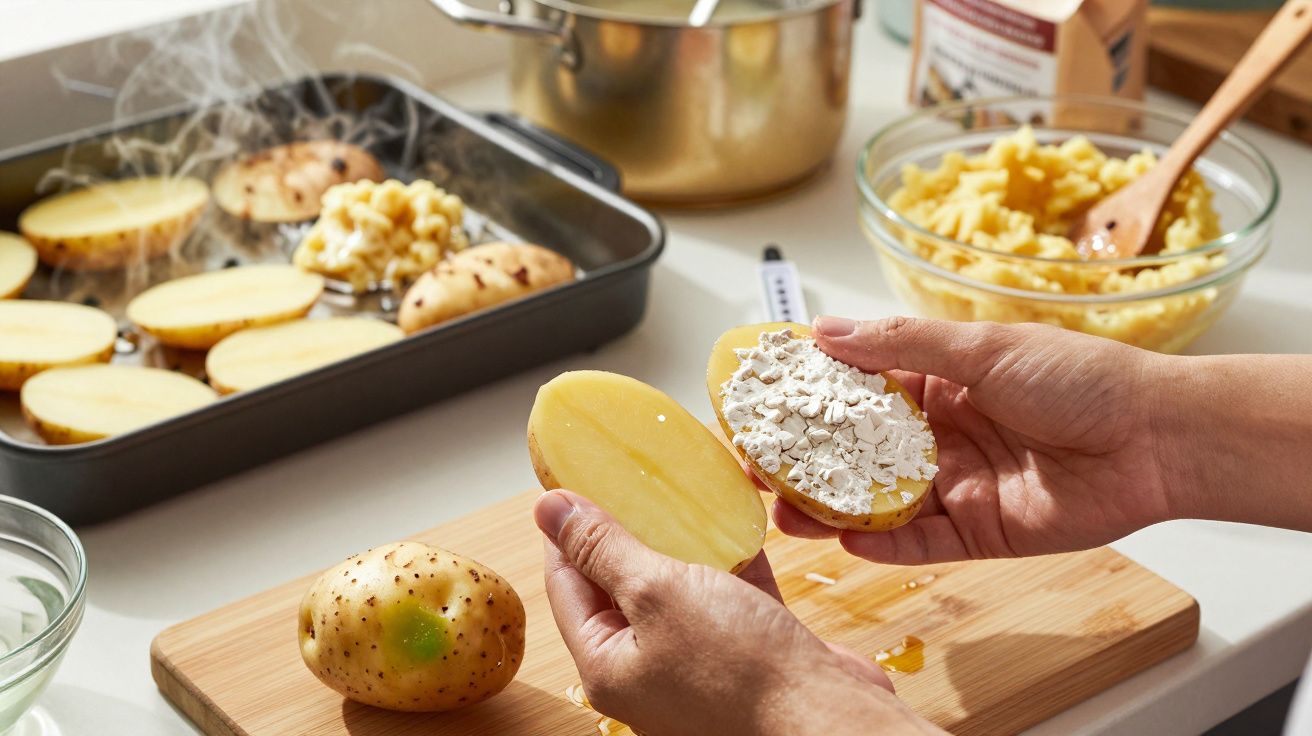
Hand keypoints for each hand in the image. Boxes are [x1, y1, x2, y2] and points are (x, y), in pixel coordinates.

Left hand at [534, 490, 941, 735]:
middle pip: (620, 586)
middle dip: (625, 528)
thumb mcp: (656, 594)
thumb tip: (548, 509)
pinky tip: (734, 520)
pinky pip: (729, 596)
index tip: (570, 479)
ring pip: (678, 589)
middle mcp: (648, 669)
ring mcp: (700, 664)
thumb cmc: (739, 670)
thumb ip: (603, 549)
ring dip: (680, 540)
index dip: (566, 529)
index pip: (567, 584)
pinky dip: (729, 559)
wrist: (827, 720)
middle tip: (626, 474)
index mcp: (607, 665)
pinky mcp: (749, 653)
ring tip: (676, 488)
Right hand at [774, 316, 1179, 563]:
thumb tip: (824, 330)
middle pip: (855, 452)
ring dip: (827, 507)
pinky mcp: (975, 532)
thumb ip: (900, 346)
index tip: (756, 400)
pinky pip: (917, 543)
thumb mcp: (982, 348)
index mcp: (937, 382)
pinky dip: (880, 546)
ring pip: (876, 501)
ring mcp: (953, 485)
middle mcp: (938, 434)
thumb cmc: (1079, 378)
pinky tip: (839, 540)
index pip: (855, 389)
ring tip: (780, 512)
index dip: (807, 395)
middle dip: (803, 460)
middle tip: (753, 468)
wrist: (1153, 440)